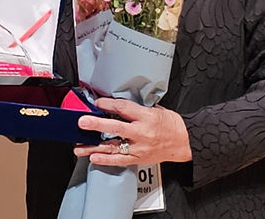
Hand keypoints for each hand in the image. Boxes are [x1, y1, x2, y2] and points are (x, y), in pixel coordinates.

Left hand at [74, 97, 192, 165]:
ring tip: (80, 146)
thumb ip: (135, 108)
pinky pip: (120, 160)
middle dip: (97, 124)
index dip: (107, 104)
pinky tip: (94, 158)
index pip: (123, 108)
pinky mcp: (139, 159)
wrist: (184, 141)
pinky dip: (106, 160)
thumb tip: (115, 104)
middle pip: (116, 127)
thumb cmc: (170, 124)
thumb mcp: (154, 109)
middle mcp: (142, 132)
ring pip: (114, 147)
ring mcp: (140, 148)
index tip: (96, 103)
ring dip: (94, 147)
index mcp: (146, 116)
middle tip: (83, 122)